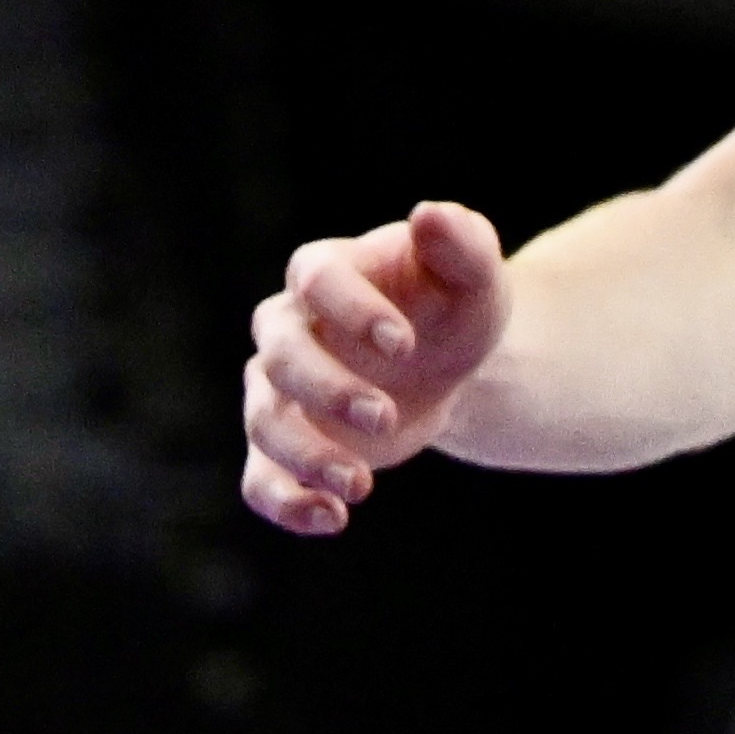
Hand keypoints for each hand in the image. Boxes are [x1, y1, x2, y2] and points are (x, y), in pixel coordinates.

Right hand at [241, 201, 512, 534]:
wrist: (455, 362)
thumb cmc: (457, 304)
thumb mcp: (476, 273)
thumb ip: (460, 242)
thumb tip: (431, 214)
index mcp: (326, 271)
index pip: (316, 280)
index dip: (352, 310)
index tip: (406, 344)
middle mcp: (287, 329)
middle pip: (280, 358)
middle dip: (328, 391)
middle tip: (386, 416)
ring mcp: (277, 389)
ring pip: (264, 423)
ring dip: (307, 456)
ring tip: (361, 485)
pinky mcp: (284, 444)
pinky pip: (259, 478)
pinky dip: (285, 502)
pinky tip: (332, 519)